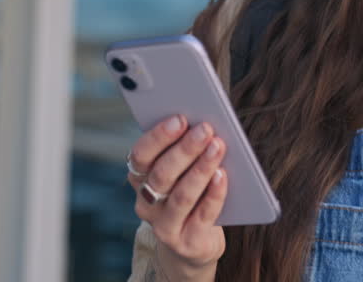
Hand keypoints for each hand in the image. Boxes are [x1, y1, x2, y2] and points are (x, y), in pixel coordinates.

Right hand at [128, 115, 228, 278]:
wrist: (194, 243)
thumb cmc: (192, 195)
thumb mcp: (182, 173)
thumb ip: (185, 151)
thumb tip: (204, 124)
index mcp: (140, 179)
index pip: (140, 156)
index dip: (158, 137)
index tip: (180, 118)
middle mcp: (146, 203)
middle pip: (162, 173)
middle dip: (185, 149)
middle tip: (206, 129)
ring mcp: (164, 226)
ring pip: (181, 195)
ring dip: (201, 168)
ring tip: (218, 147)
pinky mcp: (187, 242)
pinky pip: (202, 215)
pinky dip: (214, 193)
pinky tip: (223, 176)